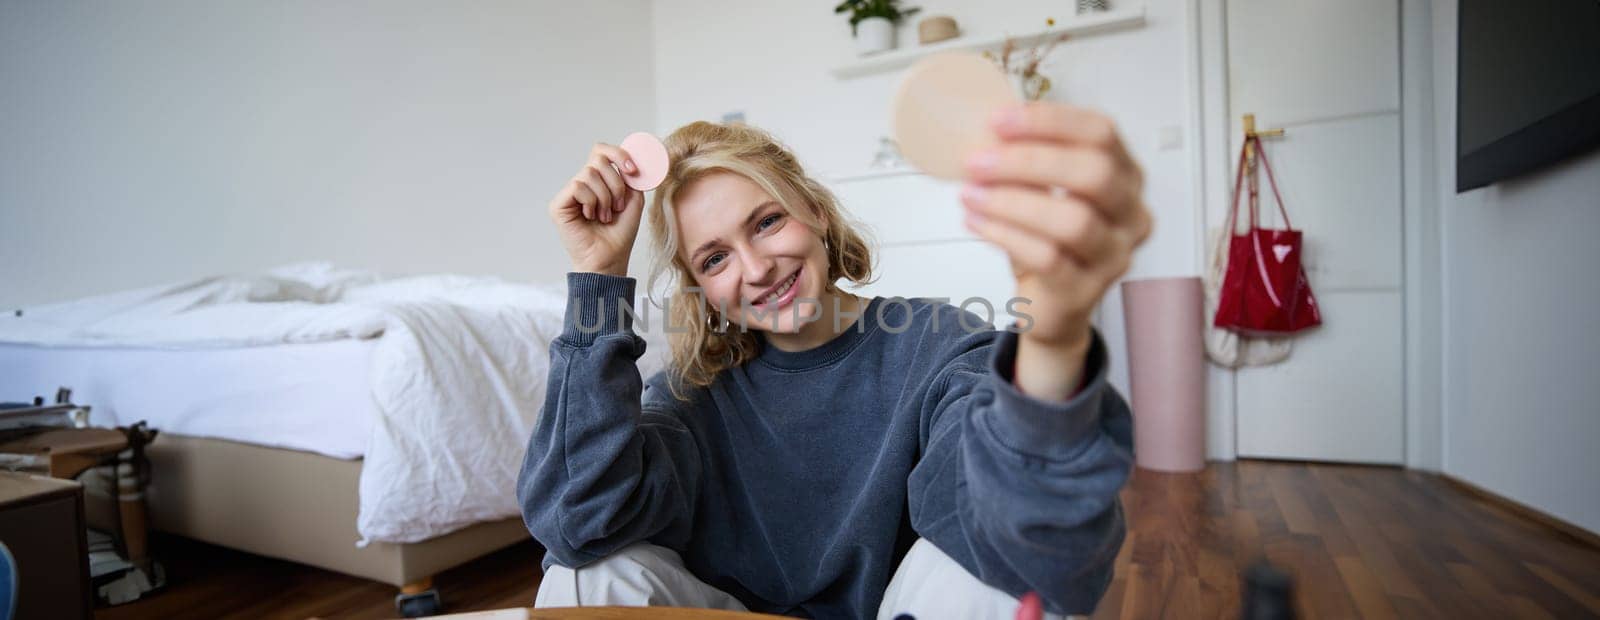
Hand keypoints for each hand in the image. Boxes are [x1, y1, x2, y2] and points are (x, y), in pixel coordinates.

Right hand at [549, 142, 647, 275]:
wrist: (610, 258)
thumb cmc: (619, 234)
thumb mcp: (633, 201)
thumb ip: (631, 178)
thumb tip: (629, 160)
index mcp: (599, 181)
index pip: (601, 151)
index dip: (618, 154)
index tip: (633, 170)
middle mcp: (582, 183)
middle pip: (598, 159)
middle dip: (616, 183)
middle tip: (618, 206)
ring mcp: (569, 193)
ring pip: (589, 173)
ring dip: (605, 196)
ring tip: (605, 216)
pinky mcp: (558, 204)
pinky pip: (578, 186)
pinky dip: (591, 201)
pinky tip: (590, 216)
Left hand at [959, 103, 1151, 396]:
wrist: (1049, 304)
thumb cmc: (1047, 238)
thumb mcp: (1045, 189)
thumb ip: (1029, 157)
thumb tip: (987, 126)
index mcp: (1126, 175)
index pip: (1101, 133)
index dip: (1050, 121)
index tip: (998, 120)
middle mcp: (1131, 214)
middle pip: (1094, 173)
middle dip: (1028, 162)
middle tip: (977, 161)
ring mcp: (1114, 256)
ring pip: (1073, 220)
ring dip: (1011, 202)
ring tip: (970, 194)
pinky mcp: (1085, 291)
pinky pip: (1048, 258)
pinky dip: (1005, 235)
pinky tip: (975, 222)